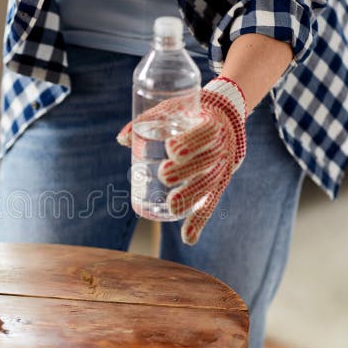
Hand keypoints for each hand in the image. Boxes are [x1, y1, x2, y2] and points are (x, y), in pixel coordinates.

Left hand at [117, 77, 246, 244]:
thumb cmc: (190, 113)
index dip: (191, 141)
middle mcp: (221, 148)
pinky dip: (199, 222)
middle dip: (186, 170)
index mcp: (212, 124)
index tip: (172, 149)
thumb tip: (122, 139)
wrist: (224, 119)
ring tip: (172, 207)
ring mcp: (221, 168)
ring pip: (209, 184)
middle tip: (164, 175)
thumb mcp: (172, 109)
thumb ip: (147, 121)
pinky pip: (210, 204)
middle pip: (207, 160)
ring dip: (191, 197)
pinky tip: (188, 238)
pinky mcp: (219, 185)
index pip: (206, 132)